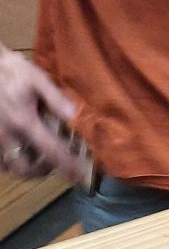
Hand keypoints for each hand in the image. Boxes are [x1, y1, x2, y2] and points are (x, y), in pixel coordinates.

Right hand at [0, 48, 86, 182]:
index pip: (51, 151)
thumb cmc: (9, 70)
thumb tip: (76, 116)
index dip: (67, 166)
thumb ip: (56, 99)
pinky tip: (18, 150)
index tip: (80, 177)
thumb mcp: (36, 78)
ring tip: (37, 157)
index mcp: (24, 122)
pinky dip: (8, 162)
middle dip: (42, 172)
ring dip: (24, 168)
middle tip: (54, 162)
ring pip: (8, 168)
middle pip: (25, 170)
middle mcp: (6, 136)